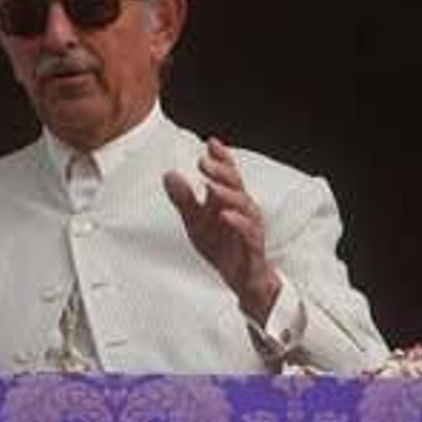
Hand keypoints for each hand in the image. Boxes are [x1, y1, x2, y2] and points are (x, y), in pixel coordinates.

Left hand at [162, 137, 281, 323]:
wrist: (240, 278)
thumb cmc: (222, 245)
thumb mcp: (195, 221)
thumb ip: (183, 198)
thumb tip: (169, 174)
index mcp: (229, 200)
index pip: (228, 174)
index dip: (222, 158)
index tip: (211, 143)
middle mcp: (243, 210)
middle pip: (236, 185)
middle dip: (221, 171)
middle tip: (204, 161)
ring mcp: (250, 227)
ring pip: (244, 205)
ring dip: (228, 194)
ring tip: (211, 186)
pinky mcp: (253, 247)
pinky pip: (248, 232)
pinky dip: (238, 222)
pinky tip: (225, 214)